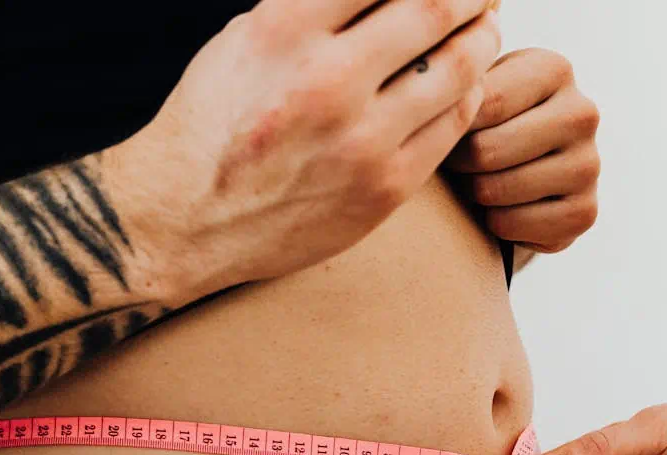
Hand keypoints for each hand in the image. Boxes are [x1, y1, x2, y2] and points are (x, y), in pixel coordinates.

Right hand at [105, 0, 501, 301]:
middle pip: (434, 8)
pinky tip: (461, 86)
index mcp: (284, 30)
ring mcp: (360, 140)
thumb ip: (312, 10)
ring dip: (481, 39)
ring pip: (458, 68)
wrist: (185, 222)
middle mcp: (326, 81)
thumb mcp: (241, 42)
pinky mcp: (383, 188)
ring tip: (481, 31)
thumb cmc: (210, 130)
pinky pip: (451, 126)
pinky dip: (466, 95)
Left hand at [445, 48, 599, 253]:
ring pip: (494, 190)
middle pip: (485, 150)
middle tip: (459, 163)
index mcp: (553, 70)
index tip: (445, 129)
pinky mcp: (584, 213)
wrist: (518, 175)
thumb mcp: (474, 91)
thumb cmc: (485, 125)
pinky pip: (509, 225)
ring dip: (473, 193)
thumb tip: (441, 95)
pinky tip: (502, 207)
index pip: (481, 103)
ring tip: (480, 181)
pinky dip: (492, 223)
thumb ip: (458, 87)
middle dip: (459, 163)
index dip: (449, 127)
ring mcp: (588, 165)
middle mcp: (581, 114)